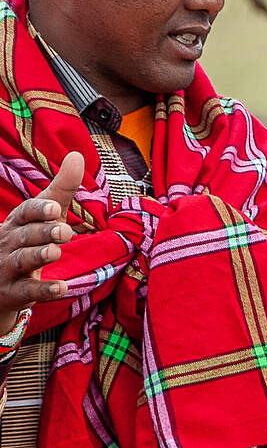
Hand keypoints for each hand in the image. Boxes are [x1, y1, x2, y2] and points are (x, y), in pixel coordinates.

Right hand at [0, 151, 83, 332]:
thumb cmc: (28, 238)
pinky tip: (62, 288)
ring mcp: (8, 268)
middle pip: (25, 236)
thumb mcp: (44, 213)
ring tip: (56, 252)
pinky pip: (27, 291)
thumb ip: (61, 188)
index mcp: (17, 222)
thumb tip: (77, 155)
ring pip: (22, 260)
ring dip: (39, 255)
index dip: (37, 210)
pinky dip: (44, 290)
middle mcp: (9, 243)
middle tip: (64, 232)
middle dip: (43, 233)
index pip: (24, 212)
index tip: (54, 208)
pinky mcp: (13, 292)